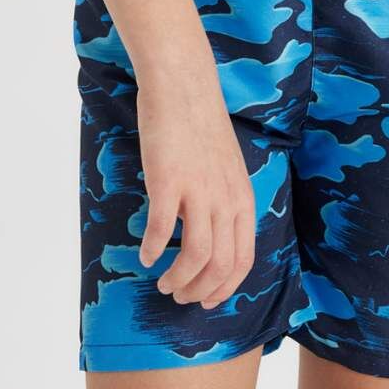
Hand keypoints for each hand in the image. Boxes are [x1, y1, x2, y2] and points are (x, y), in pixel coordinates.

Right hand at [135, 66, 257, 309]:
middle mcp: (226, 199)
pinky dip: (153, 249)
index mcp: (243, 199)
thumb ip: (225, 203)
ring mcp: (198, 190)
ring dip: (177, 279)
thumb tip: (214, 240)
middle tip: (178, 295)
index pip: (243, 260)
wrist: (184, 86)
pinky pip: (161, 229)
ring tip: (162, 283)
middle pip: (219, 266)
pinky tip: (145, 255)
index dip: (224, 289)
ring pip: (195, 256)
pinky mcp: (169, 180)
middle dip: (198, 291)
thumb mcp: (228, 169)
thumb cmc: (202, 128)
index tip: (206, 301)